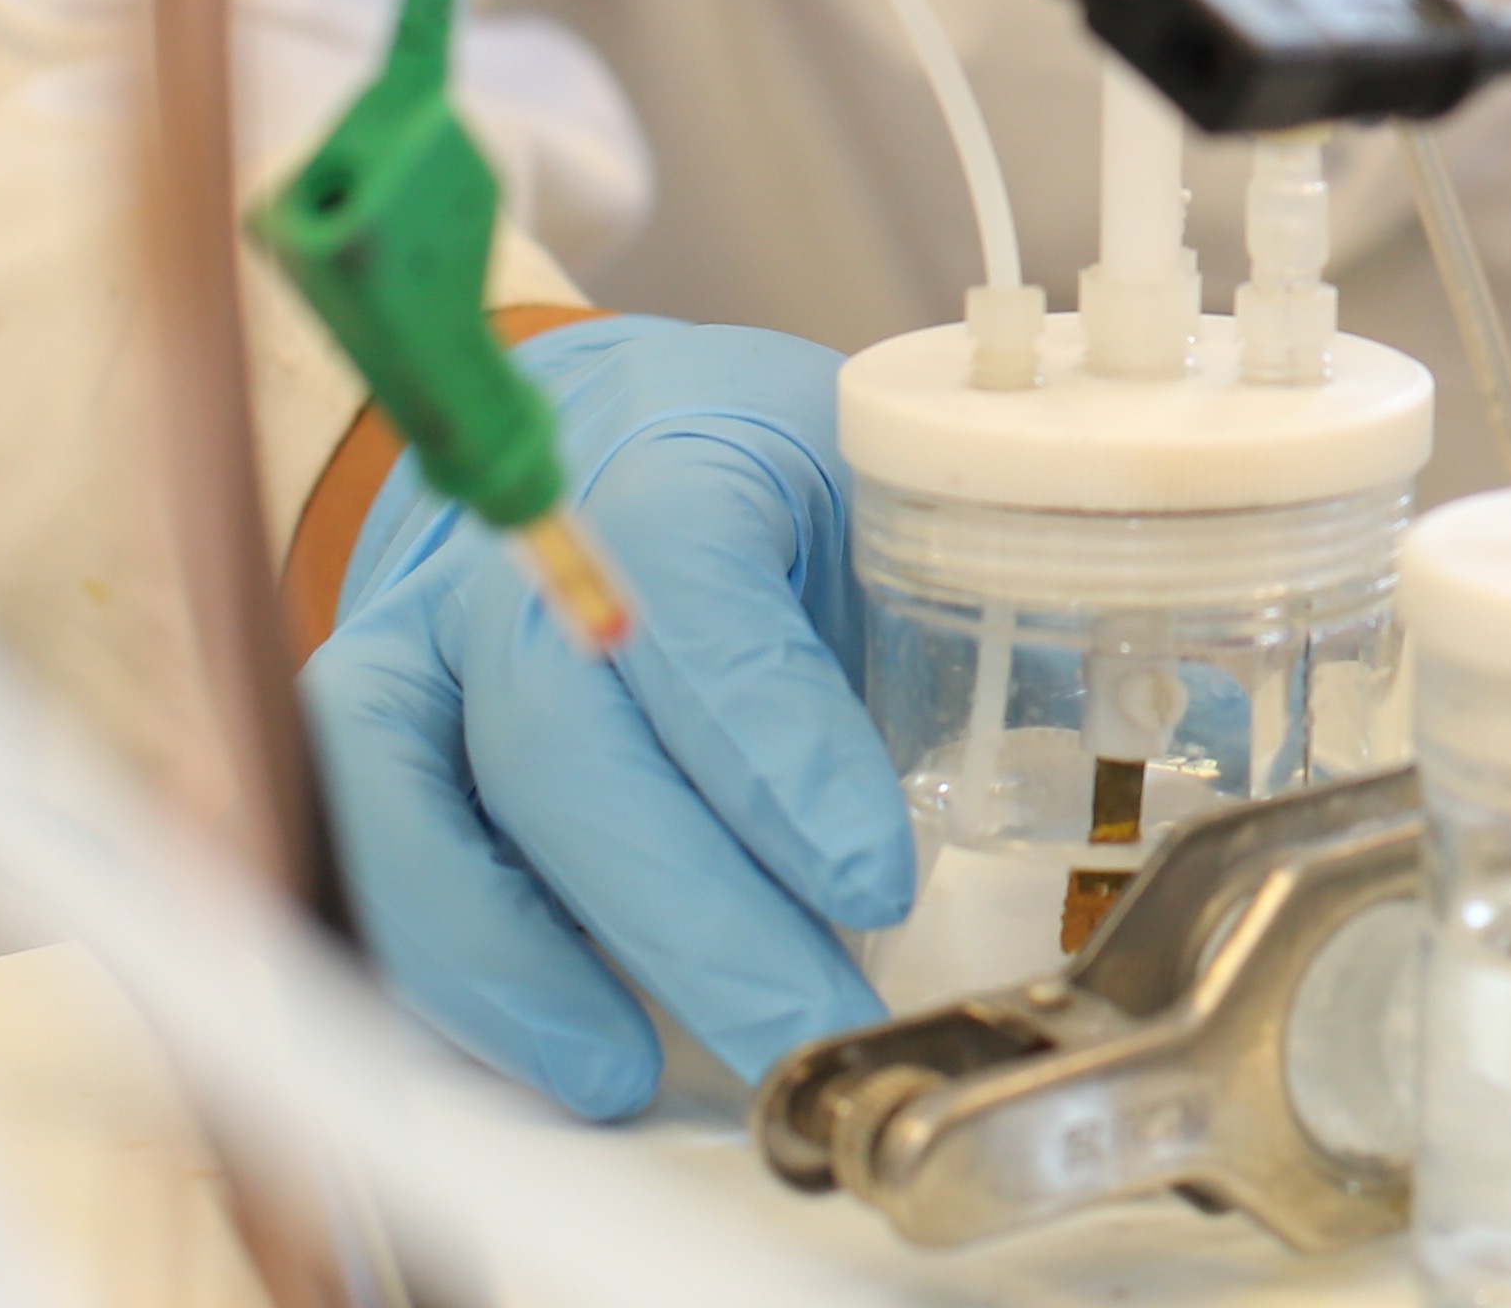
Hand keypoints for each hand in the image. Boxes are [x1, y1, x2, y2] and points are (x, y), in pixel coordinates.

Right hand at [303, 319, 907, 1114]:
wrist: (594, 434)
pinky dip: (446, 974)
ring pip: (434, 809)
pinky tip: (544, 1054)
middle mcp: (515, 554)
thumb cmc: (760, 483)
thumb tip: (1145, 729)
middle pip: (567, 738)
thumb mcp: (871, 491)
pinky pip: (367, 860)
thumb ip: (960, 605)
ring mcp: (419, 640)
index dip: (777, 752)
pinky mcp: (365, 728)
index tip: (870, 878)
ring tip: (642, 1077)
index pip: (699, 603)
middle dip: (690, 911)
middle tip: (808, 1026)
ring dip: (537, 969)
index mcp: (668, 466)